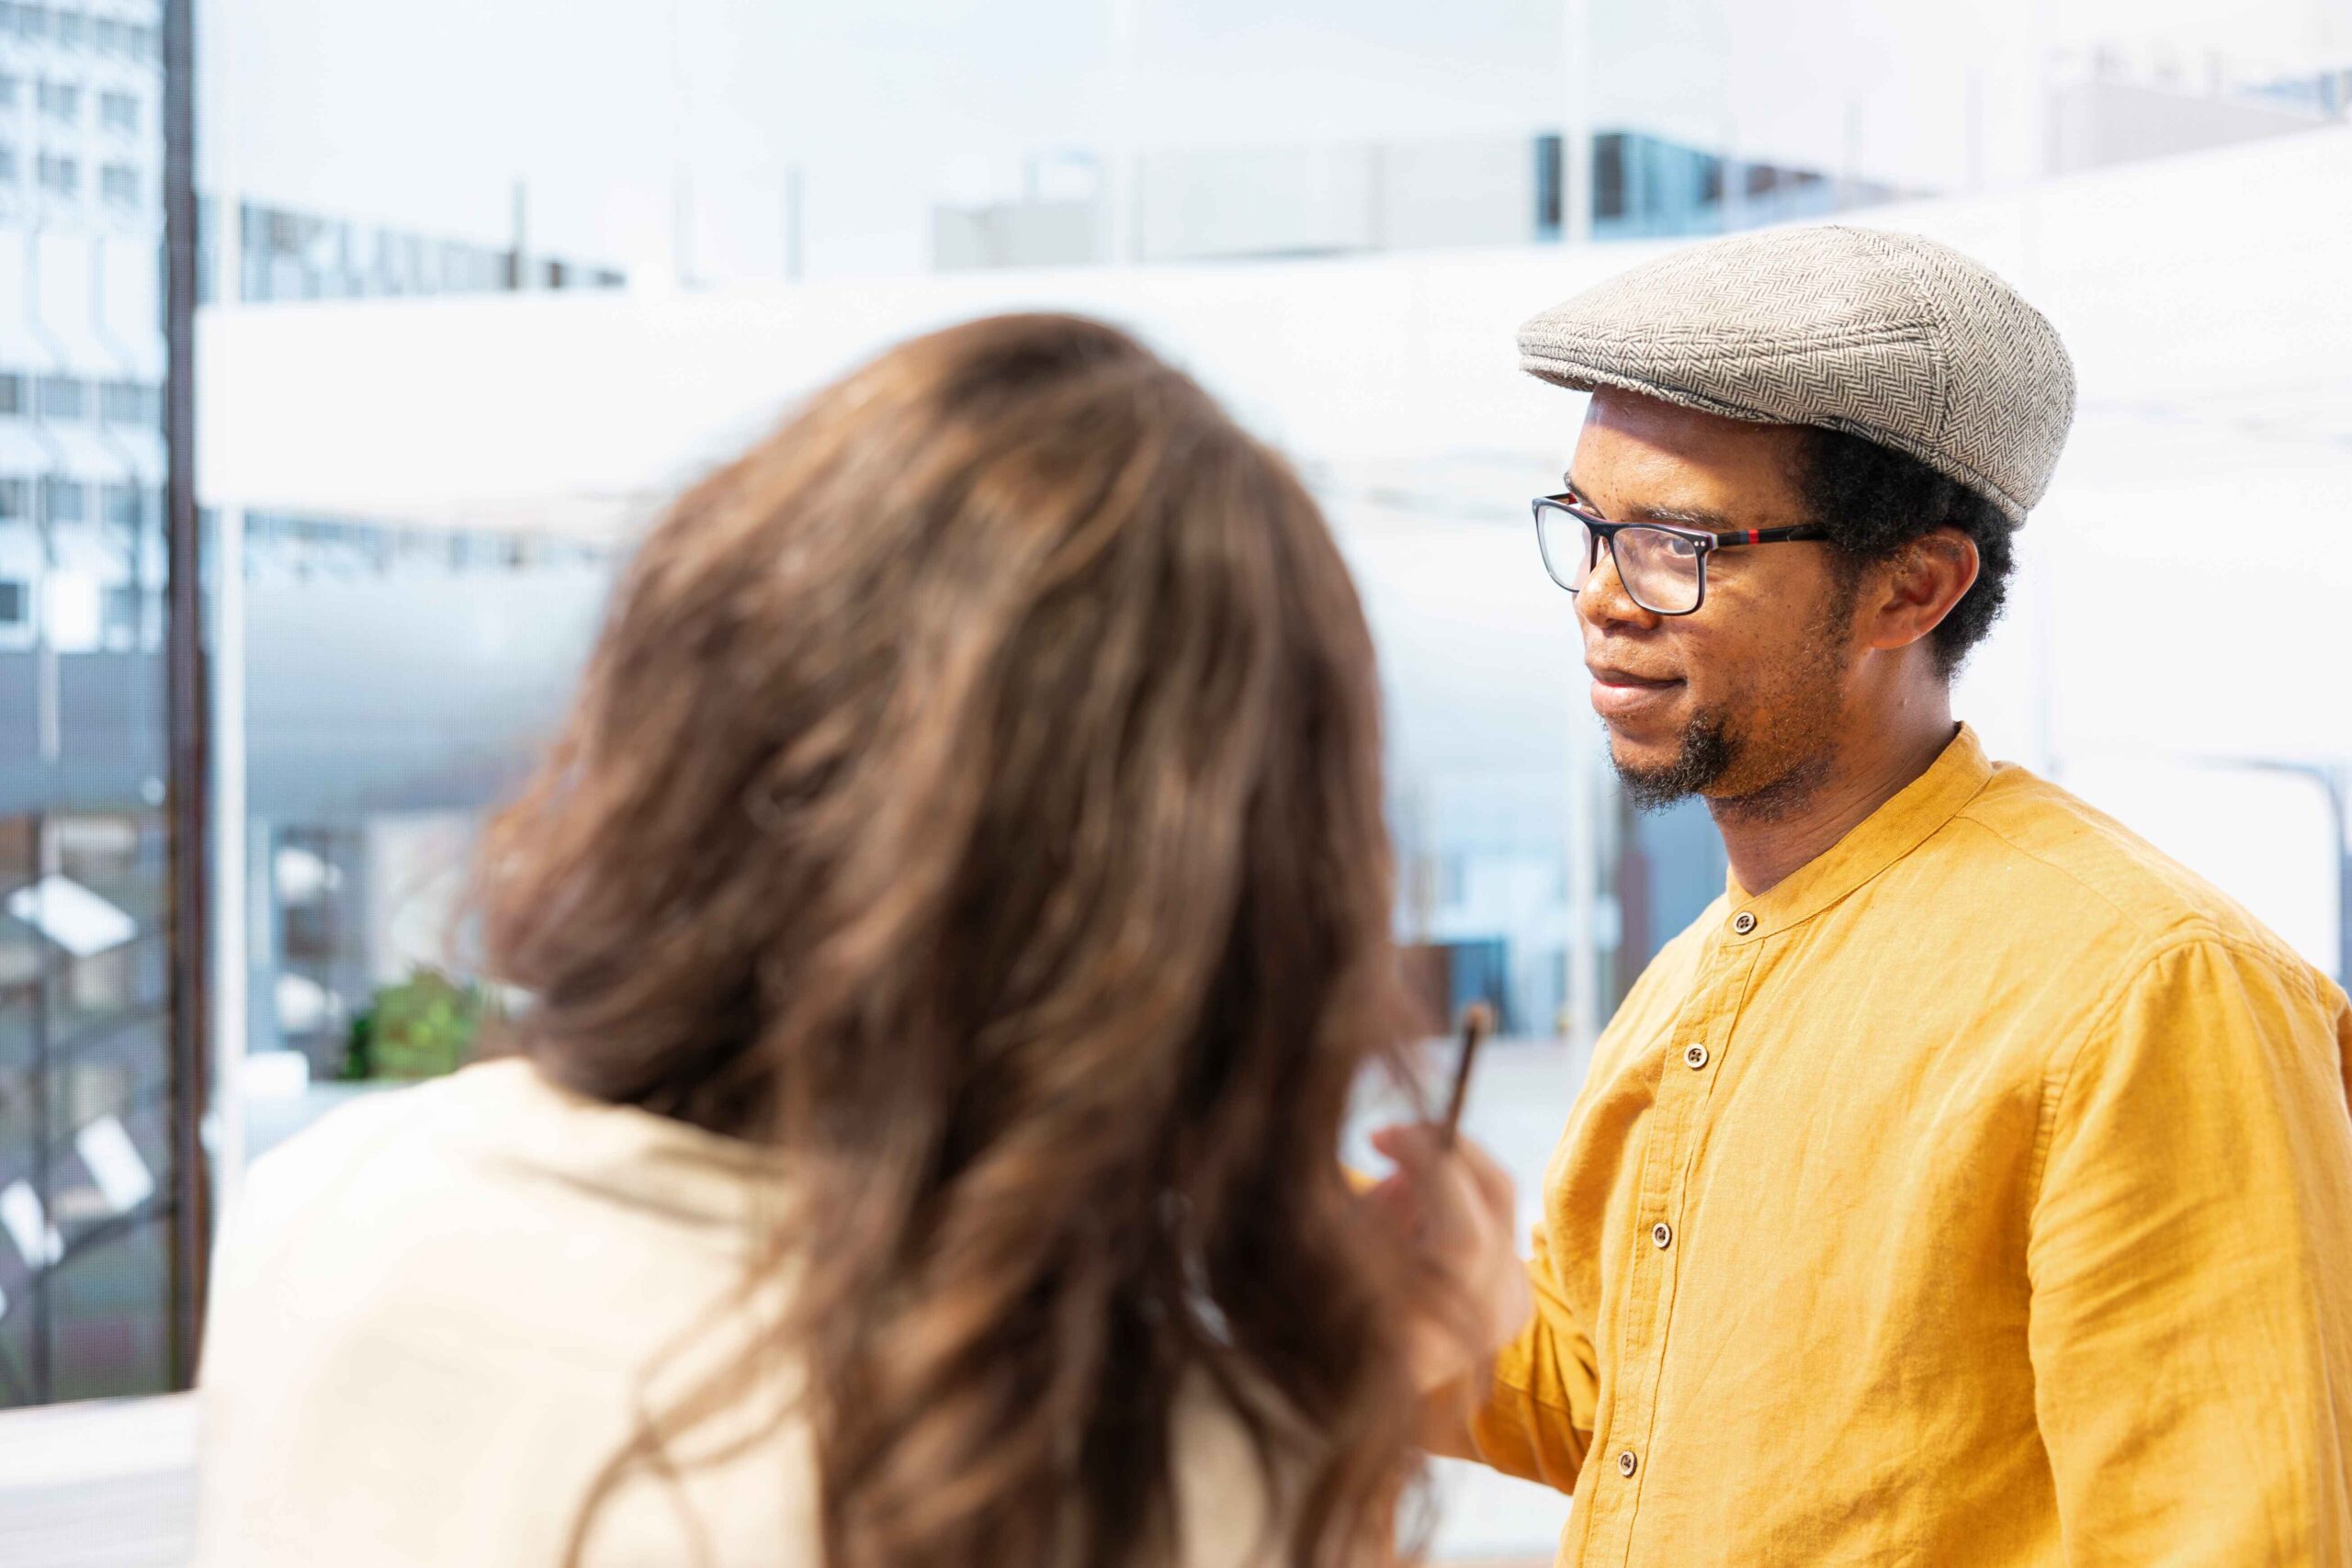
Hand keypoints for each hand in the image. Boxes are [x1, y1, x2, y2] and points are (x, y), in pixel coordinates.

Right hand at [1362, 1123, 1529, 1393]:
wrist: (1349, 1401)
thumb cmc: (1324, 1323)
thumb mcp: (1340, 1258)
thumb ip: (1384, 1205)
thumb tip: (1416, 1154)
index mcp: (1438, 1336)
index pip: (1462, 1230)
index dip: (1426, 1165)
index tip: (1382, 1134)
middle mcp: (1488, 1327)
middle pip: (1495, 1197)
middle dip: (1444, 1149)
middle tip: (1394, 1136)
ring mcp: (1510, 1314)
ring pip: (1499, 1202)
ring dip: (1449, 1173)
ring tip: (1392, 1181)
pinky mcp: (1519, 1303)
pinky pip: (1499, 1223)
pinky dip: (1461, 1200)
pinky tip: (1415, 1215)